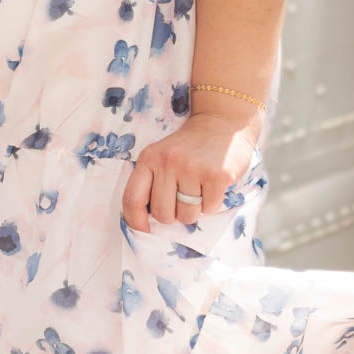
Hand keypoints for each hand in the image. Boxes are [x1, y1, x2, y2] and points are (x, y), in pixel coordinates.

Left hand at [122, 108, 260, 232]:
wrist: (220, 122)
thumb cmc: (188, 147)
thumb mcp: (161, 156)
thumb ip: (151, 182)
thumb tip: (146, 222)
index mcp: (149, 158)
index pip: (133, 199)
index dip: (136, 222)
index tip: (144, 230)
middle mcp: (168, 162)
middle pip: (162, 214)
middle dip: (173, 214)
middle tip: (182, 198)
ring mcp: (193, 168)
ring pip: (187, 216)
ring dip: (194, 210)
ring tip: (198, 188)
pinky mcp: (217, 175)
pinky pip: (209, 209)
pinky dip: (212, 203)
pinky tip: (212, 184)